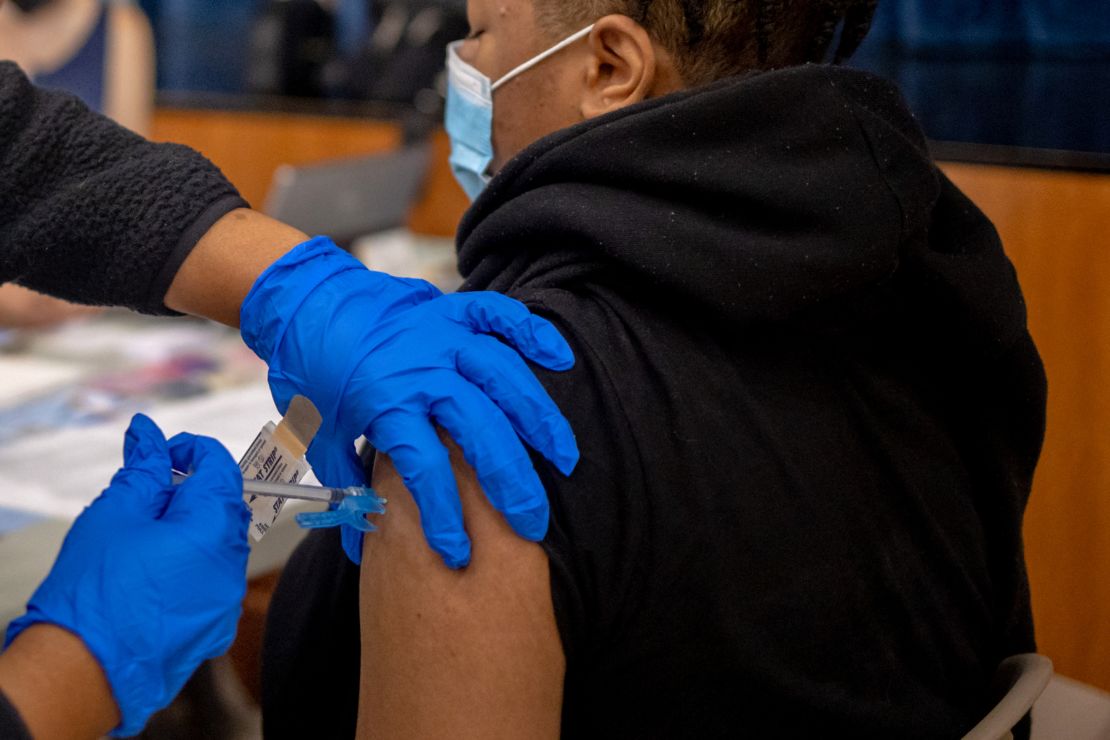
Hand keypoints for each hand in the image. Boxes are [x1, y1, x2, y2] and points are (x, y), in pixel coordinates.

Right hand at [4, 415, 249, 736]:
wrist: (84, 668)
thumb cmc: (95, 589)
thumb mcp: (115, 513)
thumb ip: (143, 470)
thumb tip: (148, 434)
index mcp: (213, 526)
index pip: (220, 466)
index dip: (191, 451)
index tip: (162, 455)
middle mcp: (232, 562)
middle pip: (224, 506)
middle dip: (190, 492)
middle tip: (146, 499)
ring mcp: (227, 597)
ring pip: (219, 544)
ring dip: (190, 531)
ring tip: (142, 541)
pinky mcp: (216, 624)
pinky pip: (213, 580)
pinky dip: (190, 567)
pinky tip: (150, 575)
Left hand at [240, 237, 578, 567]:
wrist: (304, 302)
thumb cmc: (314, 373)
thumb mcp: (320, 432)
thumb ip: (348, 485)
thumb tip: (362, 546)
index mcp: (385, 403)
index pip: (425, 469)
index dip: (444, 516)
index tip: (459, 553)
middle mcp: (422, 370)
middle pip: (481, 430)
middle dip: (511, 482)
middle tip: (533, 521)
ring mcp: (442, 337)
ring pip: (504, 377)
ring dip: (539, 419)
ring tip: (565, 457)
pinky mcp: (453, 310)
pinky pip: (500, 316)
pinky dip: (533, 333)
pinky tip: (562, 359)